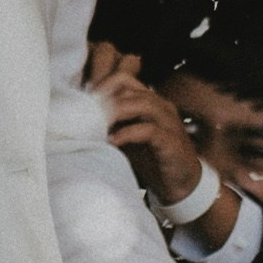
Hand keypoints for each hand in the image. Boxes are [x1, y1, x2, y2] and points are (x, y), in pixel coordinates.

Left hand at [85, 40, 216, 212]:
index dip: (102, 85)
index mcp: (149, 101)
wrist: (181, 183)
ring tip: (97, 123)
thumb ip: (112, 124)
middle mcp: (160, 106)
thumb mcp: (127, 136)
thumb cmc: (151, 158)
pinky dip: (128, 133)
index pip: (124, 79)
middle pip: (130, 89)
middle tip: (84, 112)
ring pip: (142, 104)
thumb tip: (81, 117)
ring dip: (116, 112)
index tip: (82, 100)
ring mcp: (168, 122)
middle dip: (105, 99)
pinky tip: (113, 141)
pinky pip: (149, 130)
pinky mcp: (172, 141)